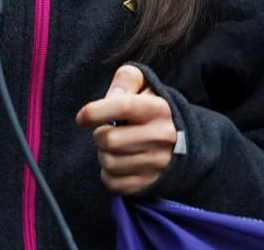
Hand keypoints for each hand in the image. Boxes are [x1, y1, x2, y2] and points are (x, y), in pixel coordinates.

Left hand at [76, 64, 178, 195]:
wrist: (182, 140)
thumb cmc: (151, 109)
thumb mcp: (144, 84)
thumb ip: (126, 80)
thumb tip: (110, 98)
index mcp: (158, 108)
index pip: (122, 107)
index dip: (96, 111)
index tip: (81, 117)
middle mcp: (161, 136)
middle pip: (109, 140)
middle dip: (99, 134)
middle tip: (106, 131)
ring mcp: (158, 163)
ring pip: (109, 162)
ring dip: (103, 154)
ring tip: (114, 147)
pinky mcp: (150, 183)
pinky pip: (113, 183)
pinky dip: (108, 174)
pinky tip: (118, 163)